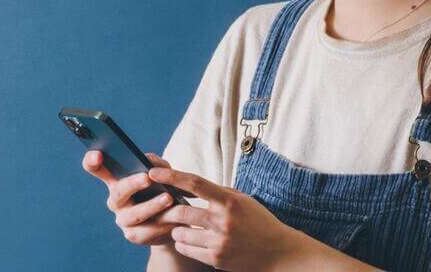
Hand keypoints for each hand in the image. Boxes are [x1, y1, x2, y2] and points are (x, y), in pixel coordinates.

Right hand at [82, 150, 178, 245]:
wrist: (173, 219)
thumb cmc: (163, 188)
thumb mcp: (162, 171)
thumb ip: (155, 163)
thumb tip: (149, 161)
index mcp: (116, 179)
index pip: (96, 169)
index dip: (92, 161)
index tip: (98, 155)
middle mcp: (115, 200)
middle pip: (118, 191)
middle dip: (132, 184)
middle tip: (147, 178)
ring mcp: (122, 219)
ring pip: (134, 214)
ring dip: (151, 206)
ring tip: (168, 198)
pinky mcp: (134, 235)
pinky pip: (147, 231)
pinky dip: (162, 224)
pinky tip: (173, 219)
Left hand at [148, 166, 299, 270]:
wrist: (277, 252)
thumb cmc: (259, 222)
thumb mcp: (242, 200)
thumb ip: (219, 193)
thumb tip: (191, 185)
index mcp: (229, 201)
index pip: (195, 184)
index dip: (171, 177)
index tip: (153, 172)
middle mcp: (223, 221)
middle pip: (181, 212)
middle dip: (168, 210)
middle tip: (163, 208)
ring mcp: (219, 242)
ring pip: (180, 232)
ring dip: (176, 228)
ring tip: (182, 225)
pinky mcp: (216, 259)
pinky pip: (186, 249)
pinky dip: (183, 243)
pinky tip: (190, 239)